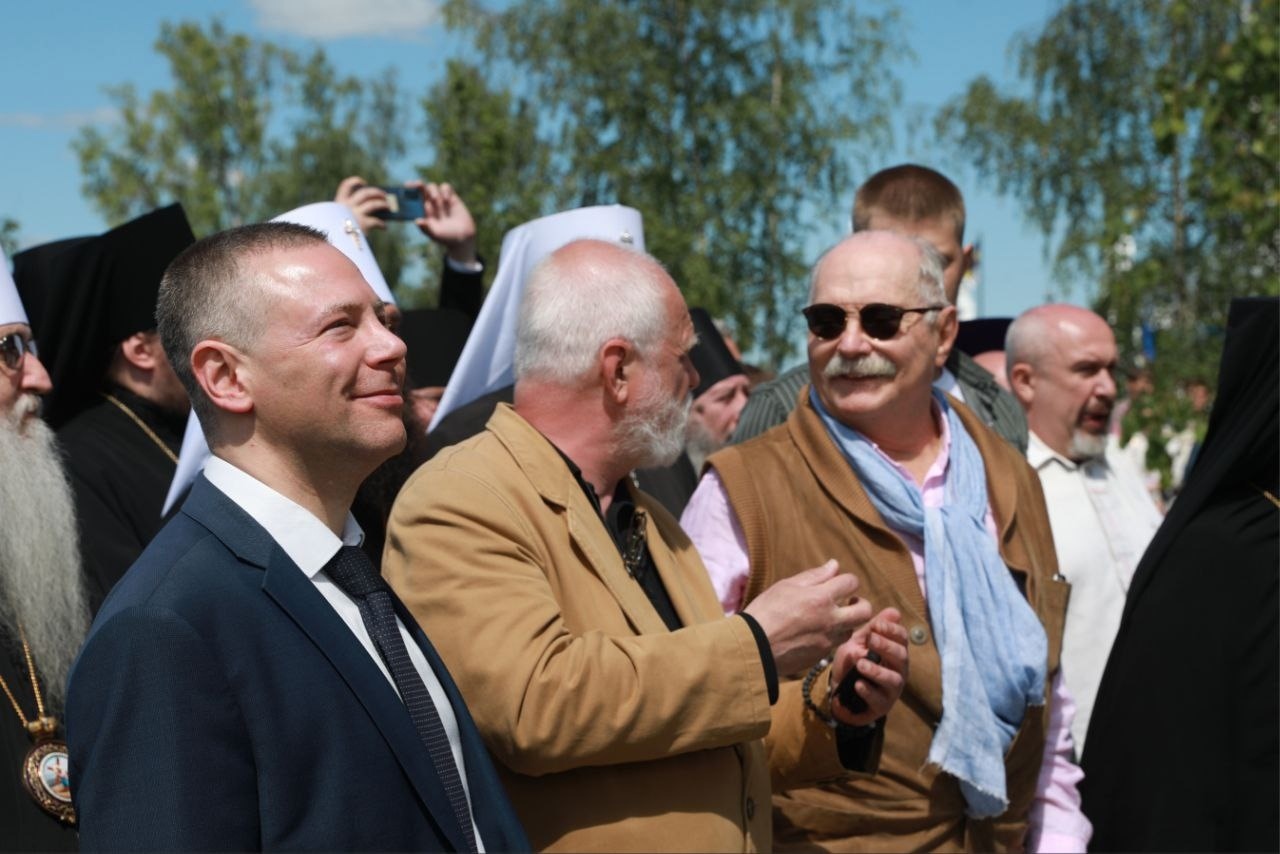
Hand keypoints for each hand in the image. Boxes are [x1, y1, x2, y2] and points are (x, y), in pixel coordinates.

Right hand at [334, 175, 389, 232]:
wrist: (335, 248)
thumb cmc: (338, 235)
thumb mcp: (340, 221)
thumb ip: (349, 214)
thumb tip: (371, 208)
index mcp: (339, 204)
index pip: (346, 185)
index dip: (355, 181)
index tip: (363, 182)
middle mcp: (347, 206)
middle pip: (365, 193)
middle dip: (376, 192)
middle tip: (384, 195)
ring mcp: (355, 214)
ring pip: (373, 204)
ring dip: (383, 204)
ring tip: (388, 207)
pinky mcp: (363, 224)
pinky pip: (377, 221)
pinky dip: (382, 224)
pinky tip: (384, 228)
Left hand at [409, 180, 477, 264]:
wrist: (464, 236)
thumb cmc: (447, 237)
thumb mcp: (435, 234)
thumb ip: (426, 228)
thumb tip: (417, 221)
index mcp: (422, 212)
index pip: (413, 199)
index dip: (409, 192)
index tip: (406, 187)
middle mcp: (430, 204)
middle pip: (421, 189)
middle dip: (418, 185)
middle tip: (418, 184)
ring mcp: (440, 200)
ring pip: (432, 186)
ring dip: (432, 190)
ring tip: (436, 198)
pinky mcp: (451, 197)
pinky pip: (446, 187)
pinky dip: (445, 190)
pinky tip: (446, 199)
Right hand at [742, 560, 870, 676]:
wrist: (753, 647)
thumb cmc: (765, 611)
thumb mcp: (786, 586)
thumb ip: (814, 576)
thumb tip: (834, 565)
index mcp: (821, 598)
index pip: (851, 582)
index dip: (848, 580)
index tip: (840, 583)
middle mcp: (831, 620)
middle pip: (865, 611)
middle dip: (861, 603)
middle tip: (848, 602)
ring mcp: (828, 641)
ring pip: (852, 630)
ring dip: (846, 622)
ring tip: (830, 619)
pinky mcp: (821, 656)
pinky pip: (835, 644)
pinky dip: (831, 637)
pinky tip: (815, 633)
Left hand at [829, 607, 907, 726]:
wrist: (841, 691)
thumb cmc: (854, 661)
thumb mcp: (859, 642)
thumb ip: (872, 628)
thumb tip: (893, 611)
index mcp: (895, 651)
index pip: (902, 638)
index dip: (892, 630)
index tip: (877, 625)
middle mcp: (898, 669)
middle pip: (901, 656)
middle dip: (887, 647)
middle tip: (871, 640)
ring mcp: (892, 689)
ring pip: (893, 679)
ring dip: (877, 671)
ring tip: (861, 664)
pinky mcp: (882, 705)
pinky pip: (878, 699)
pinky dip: (868, 691)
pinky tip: (858, 684)